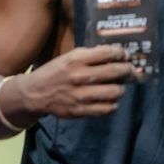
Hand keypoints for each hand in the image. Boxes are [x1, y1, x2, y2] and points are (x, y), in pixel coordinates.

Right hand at [16, 45, 134, 119]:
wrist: (34, 94)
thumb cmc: (55, 72)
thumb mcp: (70, 57)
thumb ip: (91, 54)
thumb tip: (115, 53)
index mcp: (77, 59)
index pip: (109, 53)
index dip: (122, 54)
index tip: (125, 56)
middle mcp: (80, 77)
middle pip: (116, 71)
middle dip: (127, 70)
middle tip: (129, 71)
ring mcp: (81, 95)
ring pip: (115, 92)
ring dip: (121, 89)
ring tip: (118, 87)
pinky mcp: (80, 111)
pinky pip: (107, 109)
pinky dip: (112, 104)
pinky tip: (110, 100)